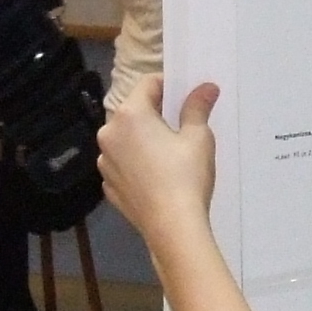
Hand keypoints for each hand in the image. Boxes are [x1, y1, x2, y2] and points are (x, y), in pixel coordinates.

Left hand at [99, 79, 219, 236]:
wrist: (172, 226)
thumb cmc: (186, 176)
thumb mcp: (198, 138)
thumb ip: (197, 107)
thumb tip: (207, 87)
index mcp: (129, 115)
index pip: (148, 84)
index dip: (169, 85)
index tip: (186, 96)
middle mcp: (109, 134)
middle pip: (133, 111)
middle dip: (156, 113)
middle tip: (181, 126)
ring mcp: (104, 162)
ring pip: (126, 139)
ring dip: (143, 139)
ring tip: (169, 155)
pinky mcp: (108, 185)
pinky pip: (123, 164)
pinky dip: (137, 164)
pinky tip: (157, 177)